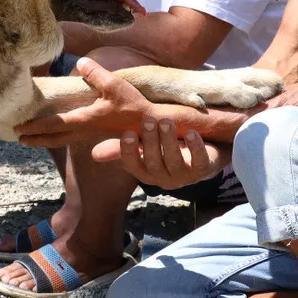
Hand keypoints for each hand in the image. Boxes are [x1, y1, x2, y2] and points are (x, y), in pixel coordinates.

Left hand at [15, 58, 154, 147]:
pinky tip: (58, 132)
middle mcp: (85, 130)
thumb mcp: (114, 84)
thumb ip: (95, 73)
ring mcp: (91, 133)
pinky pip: (71, 136)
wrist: (149, 124)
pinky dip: (59, 136)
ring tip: (32, 139)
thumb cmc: (133, 105)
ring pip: (63, 140)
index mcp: (85, 120)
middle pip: (54, 138)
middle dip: (36, 139)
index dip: (35, 127)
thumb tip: (80, 62)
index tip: (20, 128)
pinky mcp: (97, 132)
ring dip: (45, 140)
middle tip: (18, 139)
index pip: (54, 124)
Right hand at [92, 116, 228, 189]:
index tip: (128, 133)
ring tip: (166, 121)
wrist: (203, 151)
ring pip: (174, 162)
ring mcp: (184, 176)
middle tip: (148, 120)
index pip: (132, 165)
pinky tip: (191, 133)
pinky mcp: (203, 170)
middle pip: (153, 163)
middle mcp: (163, 178)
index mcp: (146, 171)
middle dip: (150, 142)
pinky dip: (195, 147)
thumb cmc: (167, 147)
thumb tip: (94, 154)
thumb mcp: (145, 145)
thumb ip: (124, 147)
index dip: (129, 151)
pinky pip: (199, 162)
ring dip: (169, 141)